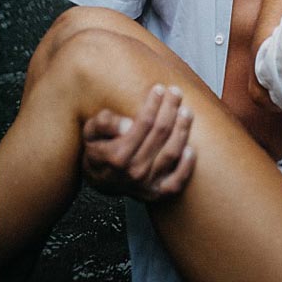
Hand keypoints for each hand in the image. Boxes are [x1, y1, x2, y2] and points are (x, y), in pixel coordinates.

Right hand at [80, 84, 196, 200]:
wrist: (99, 179)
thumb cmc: (97, 148)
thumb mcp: (91, 131)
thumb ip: (105, 123)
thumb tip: (127, 124)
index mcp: (117, 155)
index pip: (144, 123)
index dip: (153, 104)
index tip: (159, 89)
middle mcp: (133, 171)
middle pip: (160, 134)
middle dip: (170, 109)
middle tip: (175, 93)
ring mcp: (146, 184)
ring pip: (171, 153)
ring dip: (182, 130)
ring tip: (186, 112)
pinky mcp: (156, 193)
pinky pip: (177, 182)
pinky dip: (186, 166)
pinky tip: (191, 148)